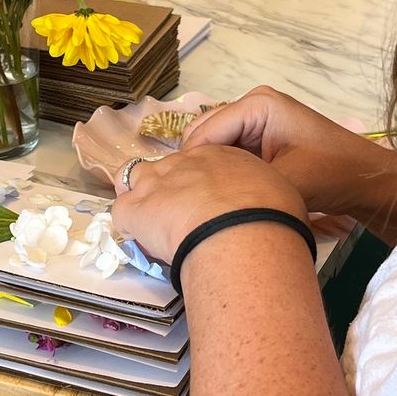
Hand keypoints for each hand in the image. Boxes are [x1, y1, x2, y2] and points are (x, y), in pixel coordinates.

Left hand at [111, 142, 307, 265]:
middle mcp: (183, 162)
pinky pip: (120, 211)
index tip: (204, 202)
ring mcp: (155, 182)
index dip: (198, 183)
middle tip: (179, 215)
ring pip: (133, 179)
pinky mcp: (135, 208)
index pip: (198, 161)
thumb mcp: (276, 193)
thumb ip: (261, 194)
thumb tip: (267, 206)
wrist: (242, 230)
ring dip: (140, 198)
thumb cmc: (269, 214)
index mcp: (218, 155)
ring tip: (152, 224)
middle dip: (167, 188)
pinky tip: (141, 240)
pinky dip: (128, 224)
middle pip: (164, 167)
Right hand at [184, 86, 383, 217]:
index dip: (192, 166)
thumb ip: (243, 185)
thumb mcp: (288, 181)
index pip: (205, 132)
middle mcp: (251, 106)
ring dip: (210, 172)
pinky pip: (227, 155)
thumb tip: (202, 197)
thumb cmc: (334, 174)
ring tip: (206, 202)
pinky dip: (222, 175)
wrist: (367, 181)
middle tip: (193, 203)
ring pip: (212, 148)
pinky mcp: (259, 140)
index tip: (183, 199)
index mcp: (257, 105)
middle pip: (203, 137)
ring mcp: (255, 122)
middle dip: (198, 167)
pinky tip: (222, 198)